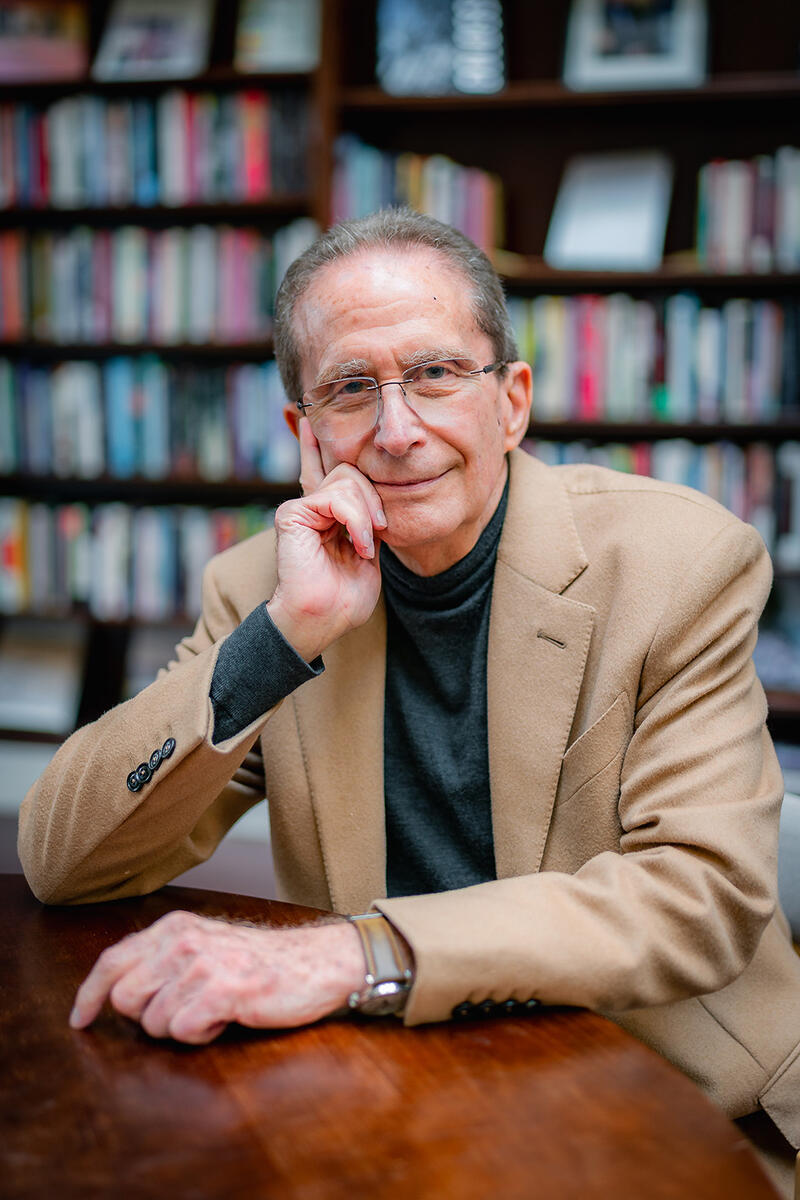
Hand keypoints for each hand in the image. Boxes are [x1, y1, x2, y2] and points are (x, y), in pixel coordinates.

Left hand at [69, 910, 364, 1043]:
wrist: (317, 962)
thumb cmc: (259, 962)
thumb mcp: (205, 945)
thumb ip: (162, 959)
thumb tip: (115, 990)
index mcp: (174, 927)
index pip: (112, 960)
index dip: (89, 994)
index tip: (80, 1020)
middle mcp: (182, 940)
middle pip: (125, 999)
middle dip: (149, 1017)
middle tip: (186, 1010)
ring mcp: (201, 964)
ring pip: (154, 1022)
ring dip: (181, 1028)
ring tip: (214, 1010)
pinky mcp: (222, 990)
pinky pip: (184, 1031)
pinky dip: (202, 1034)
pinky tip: (225, 1018)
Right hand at [267, 420, 386, 660]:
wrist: (323, 619)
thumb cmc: (345, 597)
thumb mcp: (367, 550)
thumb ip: (367, 519)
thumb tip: (378, 492)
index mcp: (325, 514)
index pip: (326, 470)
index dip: (317, 445)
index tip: (308, 420)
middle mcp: (310, 506)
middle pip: (351, 471)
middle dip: (373, 499)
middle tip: (377, 532)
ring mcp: (299, 508)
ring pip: (348, 480)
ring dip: (367, 515)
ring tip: (364, 547)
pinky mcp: (292, 513)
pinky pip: (336, 497)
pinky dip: (355, 521)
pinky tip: (357, 546)